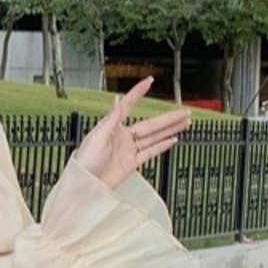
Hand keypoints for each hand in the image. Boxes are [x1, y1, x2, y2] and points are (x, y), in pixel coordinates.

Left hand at [71, 76, 191, 190]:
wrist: (83, 186)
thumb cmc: (83, 162)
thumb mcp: (97, 137)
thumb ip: (111, 119)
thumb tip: (117, 100)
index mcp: (113, 128)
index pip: (128, 105)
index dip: (138, 93)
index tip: (149, 81)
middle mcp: (122, 137)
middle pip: (150, 124)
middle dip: (168, 117)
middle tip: (184, 110)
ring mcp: (128, 151)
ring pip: (154, 137)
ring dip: (169, 129)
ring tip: (184, 122)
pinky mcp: (130, 164)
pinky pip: (150, 152)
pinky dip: (162, 146)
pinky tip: (172, 139)